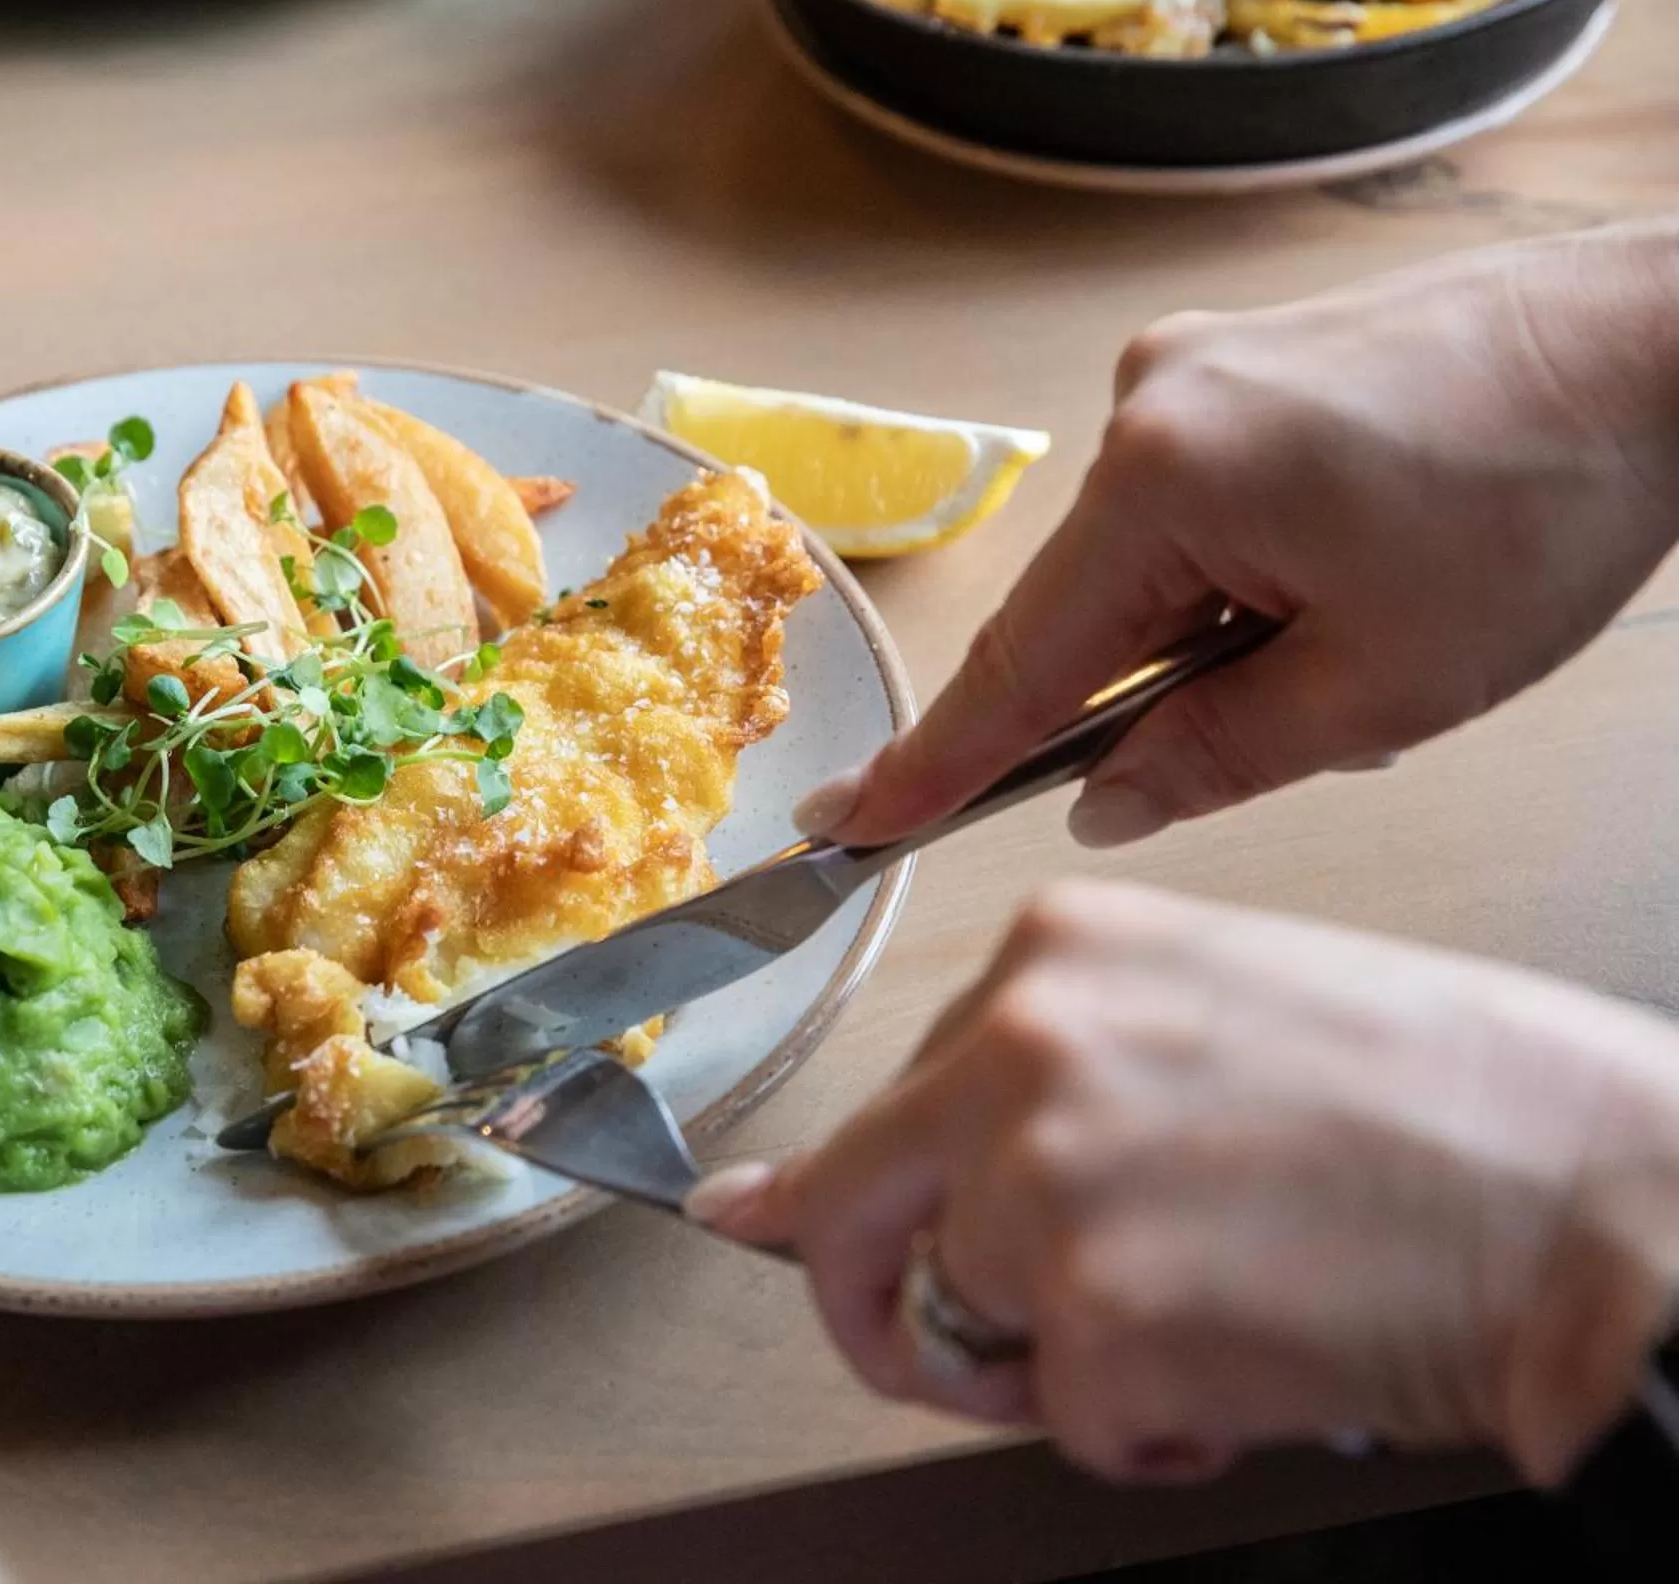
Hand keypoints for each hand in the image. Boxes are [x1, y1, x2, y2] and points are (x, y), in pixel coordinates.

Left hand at [690, 882, 1678, 1486]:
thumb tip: (808, 1177)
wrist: (1614, 1206)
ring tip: (1214, 1323)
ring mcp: (1046, 1189)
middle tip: (934, 1355)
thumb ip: (1038, 1074)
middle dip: (880, 1305)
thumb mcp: (1219, 1017)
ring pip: (972, 1326)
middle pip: (853, 1216)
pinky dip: (1150, 1431)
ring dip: (1069, 1363)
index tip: (793, 1225)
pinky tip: (1249, 1377)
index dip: (885, 1197)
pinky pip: (1067, 1419)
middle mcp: (1020, 1054)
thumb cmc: (1458, 1110)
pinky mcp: (1098, 1323)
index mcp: (1053, 958)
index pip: (890, 1102)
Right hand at [800, 221, 1678, 848]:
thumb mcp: (1386, 684)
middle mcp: (1149, 403)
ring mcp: (1192, 369)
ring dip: (1227, 626)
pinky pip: (1193, 502)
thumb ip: (1216, 756)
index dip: (937, 762)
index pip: (1022, 663)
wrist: (1668, 345)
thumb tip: (1106, 798)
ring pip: (1152, 562)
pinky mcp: (1239, 361)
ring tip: (1378, 619)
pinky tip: (1357, 566)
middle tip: (1306, 709)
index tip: (850, 819)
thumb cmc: (1551, 496)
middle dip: (1169, 688)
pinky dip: (1248, 566)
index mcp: (1165, 480)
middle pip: (1091, 609)